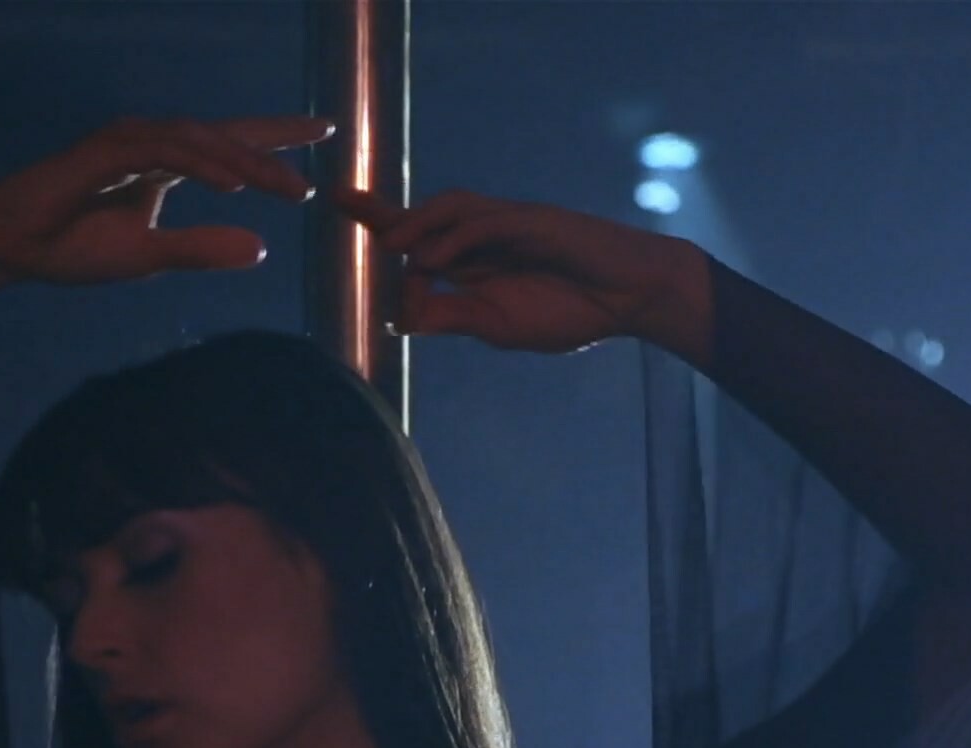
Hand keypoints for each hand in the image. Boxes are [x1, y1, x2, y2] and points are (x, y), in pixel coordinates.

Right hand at [0, 115, 335, 305]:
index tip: (324, 132)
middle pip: (224, 133)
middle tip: (323, 147)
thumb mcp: (149, 256)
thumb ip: (202, 250)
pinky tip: (234, 181)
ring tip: (286, 185)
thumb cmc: (73, 247)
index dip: (275, 137)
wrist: (12, 246)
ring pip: (199, 140)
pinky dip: (201, 164)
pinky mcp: (105, 152)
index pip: (230, 144)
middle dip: (274, 140)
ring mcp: (128, 142)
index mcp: (164, 164)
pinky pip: (164, 153)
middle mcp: (151, 144)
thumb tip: (260, 250)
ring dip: (244, 159)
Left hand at [330, 187, 709, 355]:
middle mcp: (483, 237)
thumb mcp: (496, 324)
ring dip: (417, 223)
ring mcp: (508, 224)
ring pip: (451, 210)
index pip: (419, 240)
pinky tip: (430, 260)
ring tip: (389, 246)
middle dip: (383, 210)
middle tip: (342, 200)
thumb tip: (399, 318)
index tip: (343, 223)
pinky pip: (485, 223)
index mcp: (473, 261)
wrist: (628, 298)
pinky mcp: (532, 222)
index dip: (383, 225)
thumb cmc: (569, 310)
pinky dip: (453, 239)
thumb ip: (450, 317)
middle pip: (425, 215)